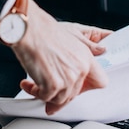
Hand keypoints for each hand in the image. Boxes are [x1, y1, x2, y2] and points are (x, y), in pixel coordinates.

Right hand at [9, 0, 111, 114]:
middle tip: (47, 84)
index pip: (100, 81)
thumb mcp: (71, 38)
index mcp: (86, 57)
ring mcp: (68, 78)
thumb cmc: (44, 32)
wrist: (29, 29)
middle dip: (60, 91)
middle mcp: (81, 68)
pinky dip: (34, 92)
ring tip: (35, 82)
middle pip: (75, 93)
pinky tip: (28, 83)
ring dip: (46, 93)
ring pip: (60, 99)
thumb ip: (82, 55)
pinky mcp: (53, 85)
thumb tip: (95, 58)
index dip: (87, 87)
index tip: (77, 88)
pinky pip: (45, 97)